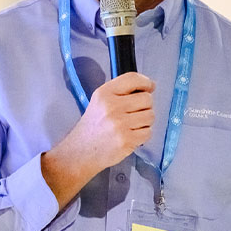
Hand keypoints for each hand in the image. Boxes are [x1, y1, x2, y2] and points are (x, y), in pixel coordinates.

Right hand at [41, 72, 154, 207]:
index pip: (132, 79)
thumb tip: (148, 88)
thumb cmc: (92, 127)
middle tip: (134, 114)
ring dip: (145, 122)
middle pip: (147, 99)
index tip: (149, 87)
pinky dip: (143, 135)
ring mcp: (120, 124)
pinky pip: (148, 132)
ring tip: (130, 126)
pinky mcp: (127, 140)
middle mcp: (112, 106)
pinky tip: (130, 136)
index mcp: (104, 94)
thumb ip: (119, 93)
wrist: (80, 152)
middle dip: (145, 106)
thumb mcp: (99, 103)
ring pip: (150, 116)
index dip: (145, 82)